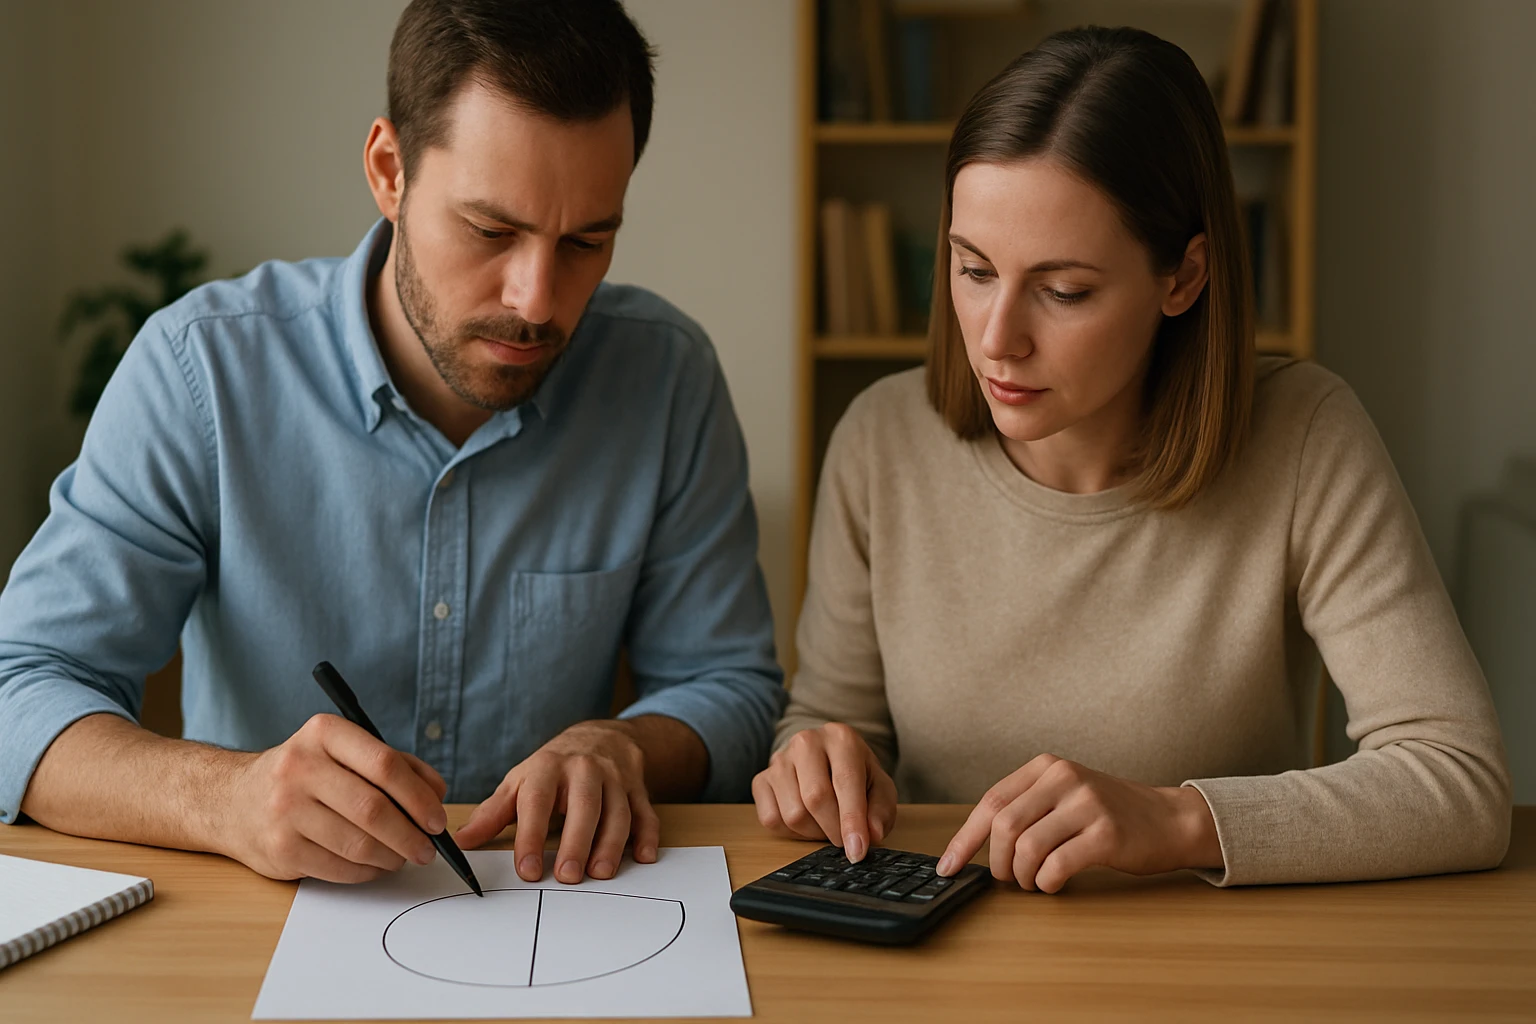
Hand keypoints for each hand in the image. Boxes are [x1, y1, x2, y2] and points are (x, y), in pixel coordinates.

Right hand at [221, 713, 448, 883]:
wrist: (232, 801)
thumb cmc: (306, 775)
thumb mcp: (344, 752)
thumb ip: (396, 765)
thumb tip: (437, 794)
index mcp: (324, 734)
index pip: (385, 765)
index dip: (419, 797)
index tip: (437, 819)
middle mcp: (300, 767)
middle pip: (373, 809)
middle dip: (411, 835)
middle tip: (429, 848)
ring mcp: (285, 810)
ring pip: (358, 844)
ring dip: (392, 857)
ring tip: (404, 857)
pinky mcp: (280, 849)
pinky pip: (339, 868)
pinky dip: (367, 872)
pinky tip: (375, 866)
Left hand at [454, 719, 660, 883]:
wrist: (601, 738)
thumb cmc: (553, 768)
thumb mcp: (520, 782)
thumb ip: (493, 814)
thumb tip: (461, 842)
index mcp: (548, 768)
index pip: (538, 802)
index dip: (531, 836)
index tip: (527, 869)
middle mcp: (584, 770)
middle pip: (584, 806)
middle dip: (576, 841)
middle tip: (567, 876)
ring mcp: (615, 780)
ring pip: (618, 812)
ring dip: (611, 844)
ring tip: (599, 873)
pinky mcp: (638, 791)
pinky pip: (646, 813)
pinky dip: (647, 836)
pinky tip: (643, 857)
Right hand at [750, 723, 896, 862]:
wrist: (826, 758)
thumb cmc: (855, 774)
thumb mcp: (879, 787)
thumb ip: (881, 810)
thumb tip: (873, 834)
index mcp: (841, 739)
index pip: (845, 782)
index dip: (851, 821)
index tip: (856, 851)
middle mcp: (806, 742)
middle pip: (815, 798)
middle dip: (833, 830)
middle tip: (844, 840)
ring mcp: (780, 760)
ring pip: (792, 813)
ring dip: (813, 832)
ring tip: (826, 824)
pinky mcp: (761, 779)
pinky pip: (770, 819)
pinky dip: (791, 832)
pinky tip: (805, 821)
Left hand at [936, 754, 1222, 892]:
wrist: (1170, 819)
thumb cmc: (1110, 813)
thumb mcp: (1065, 794)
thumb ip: (1027, 807)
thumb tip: (976, 843)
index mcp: (1047, 766)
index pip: (992, 801)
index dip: (965, 838)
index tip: (948, 866)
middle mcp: (1064, 778)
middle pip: (1004, 825)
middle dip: (997, 862)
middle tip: (1007, 879)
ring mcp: (1087, 804)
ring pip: (1028, 847)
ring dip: (1023, 876)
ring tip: (1033, 881)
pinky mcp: (1106, 834)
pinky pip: (1057, 865)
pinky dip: (1046, 882)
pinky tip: (1053, 883)